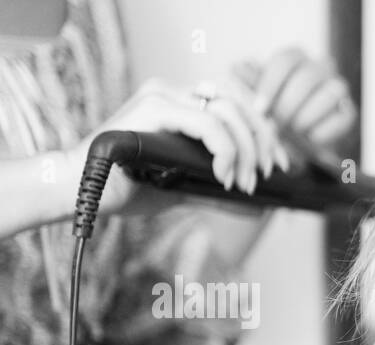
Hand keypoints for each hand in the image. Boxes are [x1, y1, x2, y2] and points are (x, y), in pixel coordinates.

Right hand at [67, 73, 288, 217]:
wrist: (80, 191)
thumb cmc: (127, 187)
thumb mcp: (186, 188)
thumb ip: (219, 187)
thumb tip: (261, 205)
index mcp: (184, 106)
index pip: (239, 105)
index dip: (265, 132)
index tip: (278, 164)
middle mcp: (174, 94)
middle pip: (240, 104)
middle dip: (264, 141)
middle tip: (268, 174)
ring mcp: (163, 98)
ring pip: (228, 112)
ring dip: (247, 149)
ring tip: (243, 182)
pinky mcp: (153, 108)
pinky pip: (207, 123)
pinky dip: (226, 150)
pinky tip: (224, 175)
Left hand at [233, 47, 356, 161]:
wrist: (299, 146)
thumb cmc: (274, 116)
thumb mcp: (256, 99)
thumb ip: (246, 84)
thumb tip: (237, 69)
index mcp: (295, 59)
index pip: (286, 60)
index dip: (271, 84)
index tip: (260, 108)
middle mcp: (320, 68)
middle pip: (307, 77)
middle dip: (288, 105)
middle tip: (277, 124)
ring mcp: (338, 88)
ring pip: (330, 94)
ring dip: (306, 117)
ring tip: (294, 131)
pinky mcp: (349, 112)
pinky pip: (342, 118)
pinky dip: (323, 131)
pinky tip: (311, 138)